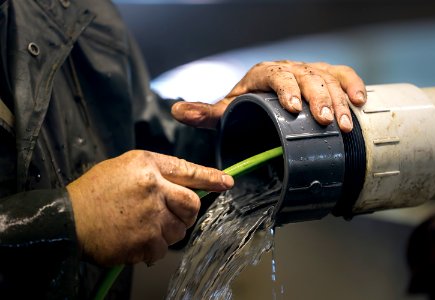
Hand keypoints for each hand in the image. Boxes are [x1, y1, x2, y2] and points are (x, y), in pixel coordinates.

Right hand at [67, 150, 233, 265]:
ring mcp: (150, 216)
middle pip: (191, 204)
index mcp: (147, 165)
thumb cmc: (94, 193)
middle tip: (172, 215)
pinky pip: (163, 249)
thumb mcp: (124, 168)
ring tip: (144, 226)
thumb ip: (156, 173)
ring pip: (179, 229)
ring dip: (167, 231)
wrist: (67, 220)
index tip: (227, 182)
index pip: (187, 170)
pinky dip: (153, 248)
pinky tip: (135, 240)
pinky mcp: (145, 241)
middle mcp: (152, 188)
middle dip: (187, 212)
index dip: (210, 177)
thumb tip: (184, 184)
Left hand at [171, 61, 365, 132]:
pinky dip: (353, 86)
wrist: (266, 102)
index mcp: (263, 75)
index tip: (293, 110)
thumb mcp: (227, 110)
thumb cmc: (247, 107)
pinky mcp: (325, 78)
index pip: (276, 75)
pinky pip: (342, 75)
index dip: (287, 90)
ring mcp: (308, 73)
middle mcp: (288, 70)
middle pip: (307, 77)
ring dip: (338, 100)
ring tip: (343, 124)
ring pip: (327, 78)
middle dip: (318, 99)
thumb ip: (206, 112)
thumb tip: (177, 112)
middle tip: (325, 122)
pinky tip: (360, 102)